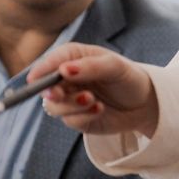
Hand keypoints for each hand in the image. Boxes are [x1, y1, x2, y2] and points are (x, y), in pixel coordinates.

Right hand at [29, 42, 159, 136]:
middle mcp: (67, 78)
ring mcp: (70, 99)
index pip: (51, 61)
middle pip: (45, 87)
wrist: (144, 104)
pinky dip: (84, 116)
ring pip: (54, 106)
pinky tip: (100, 109)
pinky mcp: (76, 118)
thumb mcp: (115, 67)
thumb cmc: (129, 78)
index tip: (34, 79)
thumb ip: (90, 67)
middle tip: (60, 93)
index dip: (40, 69)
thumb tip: (64, 70)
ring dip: (71, 105)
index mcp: (73, 58)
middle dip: (52, 92)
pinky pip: (69, 120)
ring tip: (93, 100)